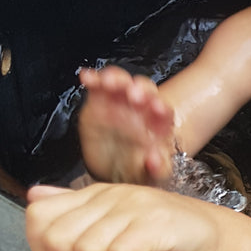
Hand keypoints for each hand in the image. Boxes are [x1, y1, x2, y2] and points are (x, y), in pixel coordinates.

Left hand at [25, 182, 221, 250]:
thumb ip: (77, 212)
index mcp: (97, 195)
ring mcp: (135, 207)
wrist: (220, 239)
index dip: (45, 250)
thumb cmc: (169, 238)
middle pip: (58, 238)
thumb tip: (35, 195)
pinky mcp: (156, 222)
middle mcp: (112, 196)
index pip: (40, 216)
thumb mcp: (118, 222)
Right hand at [77, 66, 175, 184]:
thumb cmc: (139, 168)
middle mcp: (141, 107)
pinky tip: (87, 77)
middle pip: (144, 91)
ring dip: (117, 79)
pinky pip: (98, 86)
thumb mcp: (151, 173)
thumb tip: (154, 160)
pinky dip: (93, 79)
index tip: (158, 108)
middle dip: (140, 90)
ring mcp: (120, 102)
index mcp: (158, 123)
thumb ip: (157, 167)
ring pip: (122, 83)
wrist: (117, 168)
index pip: (163, 111)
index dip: (161, 108)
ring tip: (109, 82)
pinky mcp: (100, 101)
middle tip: (134, 94)